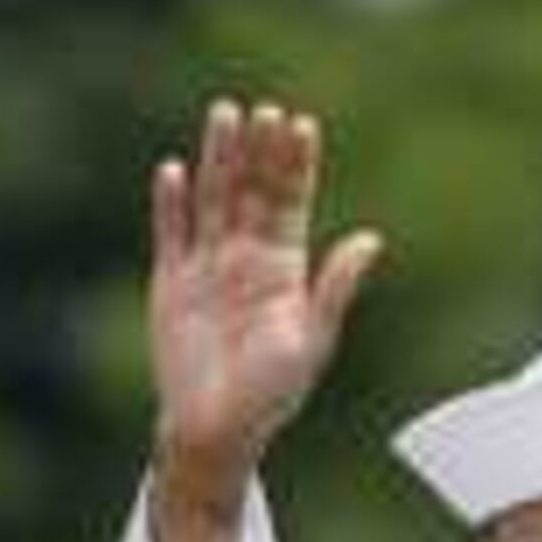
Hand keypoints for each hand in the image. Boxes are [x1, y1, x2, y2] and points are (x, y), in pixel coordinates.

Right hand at [147, 99, 383, 492]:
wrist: (214, 433)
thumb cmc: (269, 397)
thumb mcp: (311, 341)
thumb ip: (335, 288)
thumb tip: (371, 239)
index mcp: (285, 269)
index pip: (292, 203)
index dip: (296, 165)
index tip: (301, 125)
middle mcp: (246, 260)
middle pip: (252, 191)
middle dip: (258, 150)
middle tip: (264, 108)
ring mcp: (207, 268)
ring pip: (213, 200)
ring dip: (218, 159)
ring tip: (224, 114)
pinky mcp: (171, 284)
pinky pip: (171, 235)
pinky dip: (170, 204)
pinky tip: (173, 170)